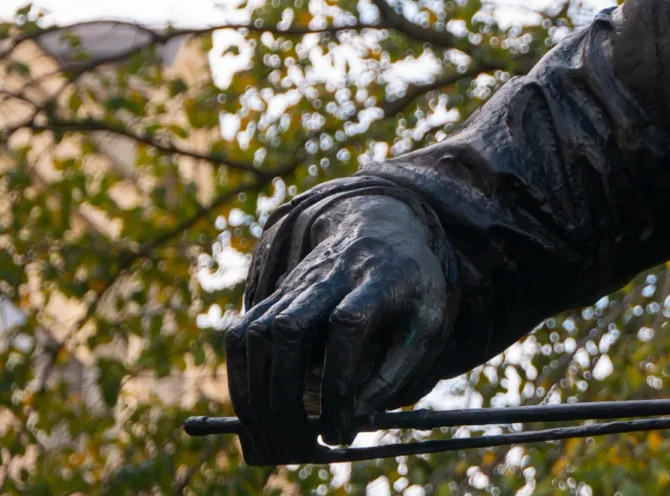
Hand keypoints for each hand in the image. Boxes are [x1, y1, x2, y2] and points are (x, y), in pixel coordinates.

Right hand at [224, 194, 451, 464]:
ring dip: (256, 390)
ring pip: (258, 331)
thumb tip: (356, 414)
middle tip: (299, 441)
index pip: (348, 325)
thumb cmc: (412, 285)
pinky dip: (241, 374)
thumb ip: (398, 367)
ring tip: (270, 435)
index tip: (341, 428)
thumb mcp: (428, 321)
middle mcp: (330, 275)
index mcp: (379, 278)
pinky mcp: (275, 294)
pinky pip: (243, 333)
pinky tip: (253, 406)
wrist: (380, 226)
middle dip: (287, 394)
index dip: (341, 381)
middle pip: (291, 328)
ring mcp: (296, 283)